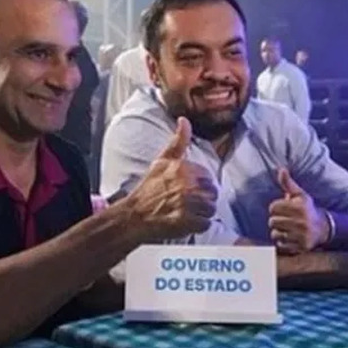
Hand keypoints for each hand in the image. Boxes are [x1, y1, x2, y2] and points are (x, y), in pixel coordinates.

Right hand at [125, 117, 216, 240]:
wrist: (134, 216)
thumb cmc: (148, 189)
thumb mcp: (161, 161)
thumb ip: (177, 142)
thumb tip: (184, 120)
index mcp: (182, 168)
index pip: (209, 177)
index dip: (201, 186)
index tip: (188, 190)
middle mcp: (185, 184)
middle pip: (213, 194)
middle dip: (203, 200)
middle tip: (187, 204)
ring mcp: (186, 204)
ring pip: (211, 209)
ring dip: (201, 214)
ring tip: (186, 213)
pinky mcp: (186, 221)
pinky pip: (205, 224)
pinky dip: (197, 226)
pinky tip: (185, 223)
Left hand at [268, 169, 329, 254]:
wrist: (324, 228)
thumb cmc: (307, 209)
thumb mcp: (300, 195)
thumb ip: (288, 183)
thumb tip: (281, 169)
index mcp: (300, 207)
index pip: (273, 207)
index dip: (275, 207)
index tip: (282, 209)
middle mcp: (302, 222)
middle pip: (272, 221)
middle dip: (276, 220)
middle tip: (284, 219)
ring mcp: (302, 235)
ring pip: (275, 233)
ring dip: (278, 231)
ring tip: (286, 228)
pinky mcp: (301, 247)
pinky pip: (280, 245)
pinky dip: (282, 242)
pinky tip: (289, 237)